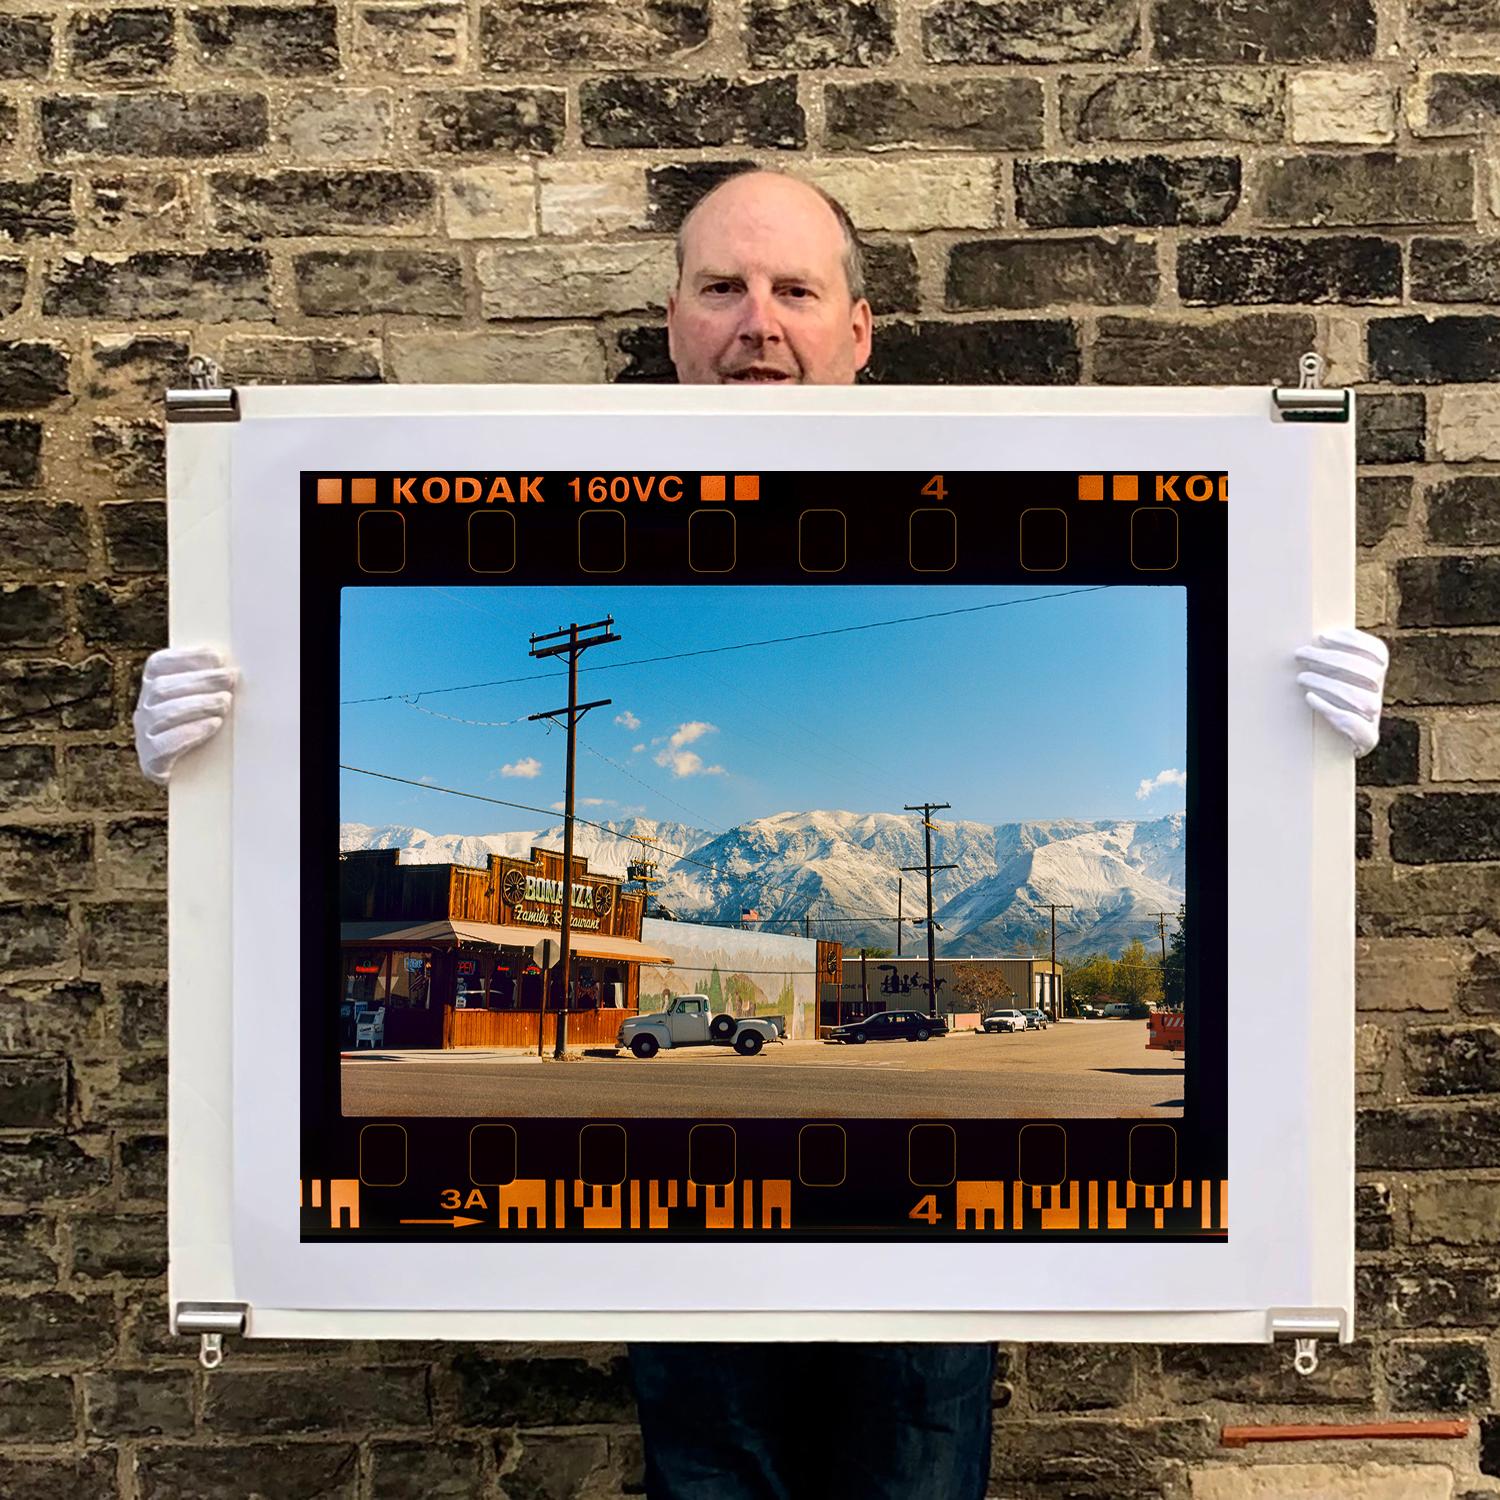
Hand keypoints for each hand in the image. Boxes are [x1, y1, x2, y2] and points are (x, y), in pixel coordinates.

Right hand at [133, 647, 236, 785]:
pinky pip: (164, 744)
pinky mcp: (151, 761)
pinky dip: (191, 731)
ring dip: (198, 704)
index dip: (185, 657)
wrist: (192, 778)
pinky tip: (213, 724)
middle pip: (162, 688)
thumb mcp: (204, 704)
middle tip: (229, 679)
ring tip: (224, 703)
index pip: (158, 665)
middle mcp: (144, 710)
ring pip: (162, 713)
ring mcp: (143, 735)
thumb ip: (209, 686)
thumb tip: (231, 669)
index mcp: (152, 689)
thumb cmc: (203, 732)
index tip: (216, 657)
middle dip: (200, 681)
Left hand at [1294, 627, 1387, 757]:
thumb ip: (1331, 659)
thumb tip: (1314, 639)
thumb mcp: (1335, 677)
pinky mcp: (1367, 738)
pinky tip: (1310, 698)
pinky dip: (1329, 708)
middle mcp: (1380, 693)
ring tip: (1301, 677)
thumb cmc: (1330, 701)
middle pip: (1366, 671)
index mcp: (1377, 674)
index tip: (1323, 637)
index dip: (1353, 641)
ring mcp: (1375, 716)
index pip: (1377, 652)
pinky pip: (1352, 722)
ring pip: (1360, 696)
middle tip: (1300, 653)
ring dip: (1328, 684)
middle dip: (1331, 659)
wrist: (1336, 744)